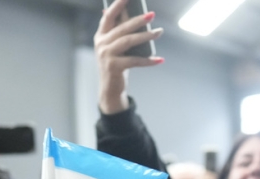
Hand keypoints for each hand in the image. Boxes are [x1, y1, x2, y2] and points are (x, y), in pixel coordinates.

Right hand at [94, 0, 163, 114]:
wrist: (110, 88)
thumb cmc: (116, 64)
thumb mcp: (115, 46)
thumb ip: (119, 31)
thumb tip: (128, 12)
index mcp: (101, 35)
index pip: (108, 16)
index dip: (118, 5)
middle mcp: (101, 44)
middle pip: (122, 28)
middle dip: (138, 20)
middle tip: (152, 15)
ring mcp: (106, 55)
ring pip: (128, 41)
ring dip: (146, 36)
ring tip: (159, 33)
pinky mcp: (113, 67)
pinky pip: (134, 60)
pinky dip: (148, 61)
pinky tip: (159, 59)